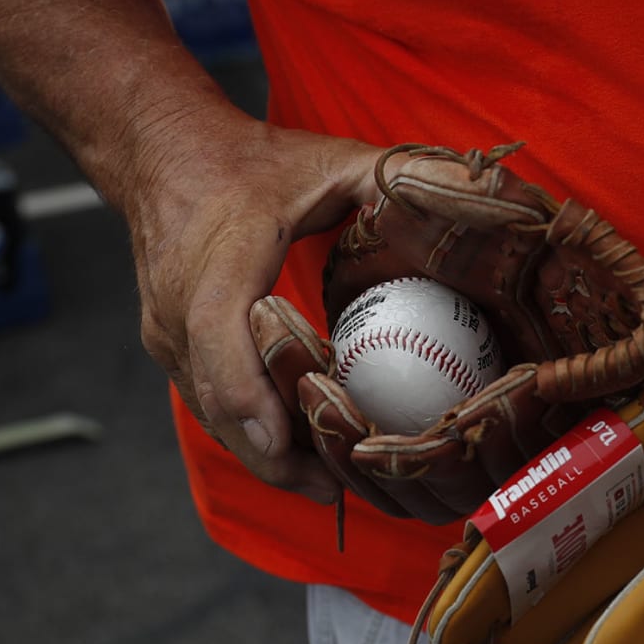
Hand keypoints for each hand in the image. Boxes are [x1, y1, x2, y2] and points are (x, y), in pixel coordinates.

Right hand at [118, 110, 397, 505]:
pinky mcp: (168, 347)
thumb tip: (483, 193)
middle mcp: (180, 308)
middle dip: (274, 456)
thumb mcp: (331, 160)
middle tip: (336, 491)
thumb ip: (401, 176)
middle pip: (219, 403)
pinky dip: (249, 429)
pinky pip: (207, 403)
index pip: (224, 341)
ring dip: (264, 451)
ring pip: (212, 415)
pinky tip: (299, 448)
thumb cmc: (252, 159)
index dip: (254, 400)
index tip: (293, 447)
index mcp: (220, 261)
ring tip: (327, 483)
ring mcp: (167, 334)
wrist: (161, 152)